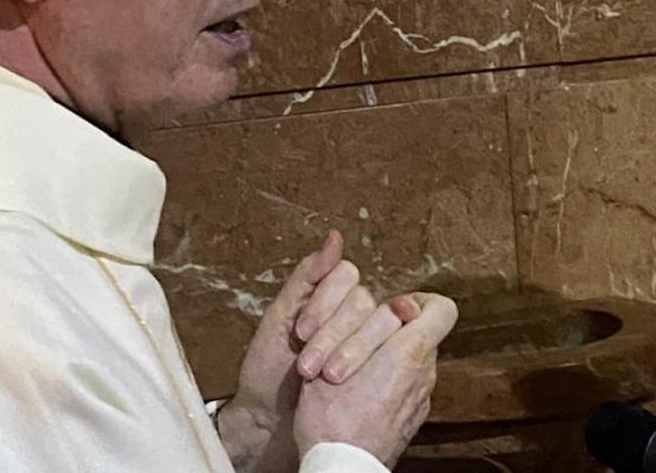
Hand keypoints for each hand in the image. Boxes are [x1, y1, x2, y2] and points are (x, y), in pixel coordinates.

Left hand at [218, 232, 411, 472]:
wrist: (267, 419)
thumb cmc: (268, 366)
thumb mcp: (278, 318)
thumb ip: (306, 277)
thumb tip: (336, 237)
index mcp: (327, 295)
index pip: (346, 275)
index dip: (327, 300)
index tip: (302, 332)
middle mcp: (350, 312)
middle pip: (364, 300)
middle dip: (335, 330)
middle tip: (309, 362)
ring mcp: (364, 339)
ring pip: (378, 324)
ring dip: (351, 348)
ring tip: (324, 376)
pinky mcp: (374, 366)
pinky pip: (387, 352)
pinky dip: (368, 361)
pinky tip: (349, 379)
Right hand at [294, 291, 457, 467]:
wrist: (341, 470)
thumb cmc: (332, 418)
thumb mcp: (337, 353)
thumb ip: (368, 324)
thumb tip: (400, 306)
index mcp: (410, 353)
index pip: (442, 310)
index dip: (419, 301)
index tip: (391, 310)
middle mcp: (424, 374)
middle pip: (418, 333)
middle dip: (386, 332)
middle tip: (353, 342)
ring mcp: (420, 399)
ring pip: (410, 359)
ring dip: (382, 357)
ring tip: (347, 369)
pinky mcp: (411, 418)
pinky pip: (404, 386)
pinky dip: (385, 382)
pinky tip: (357, 392)